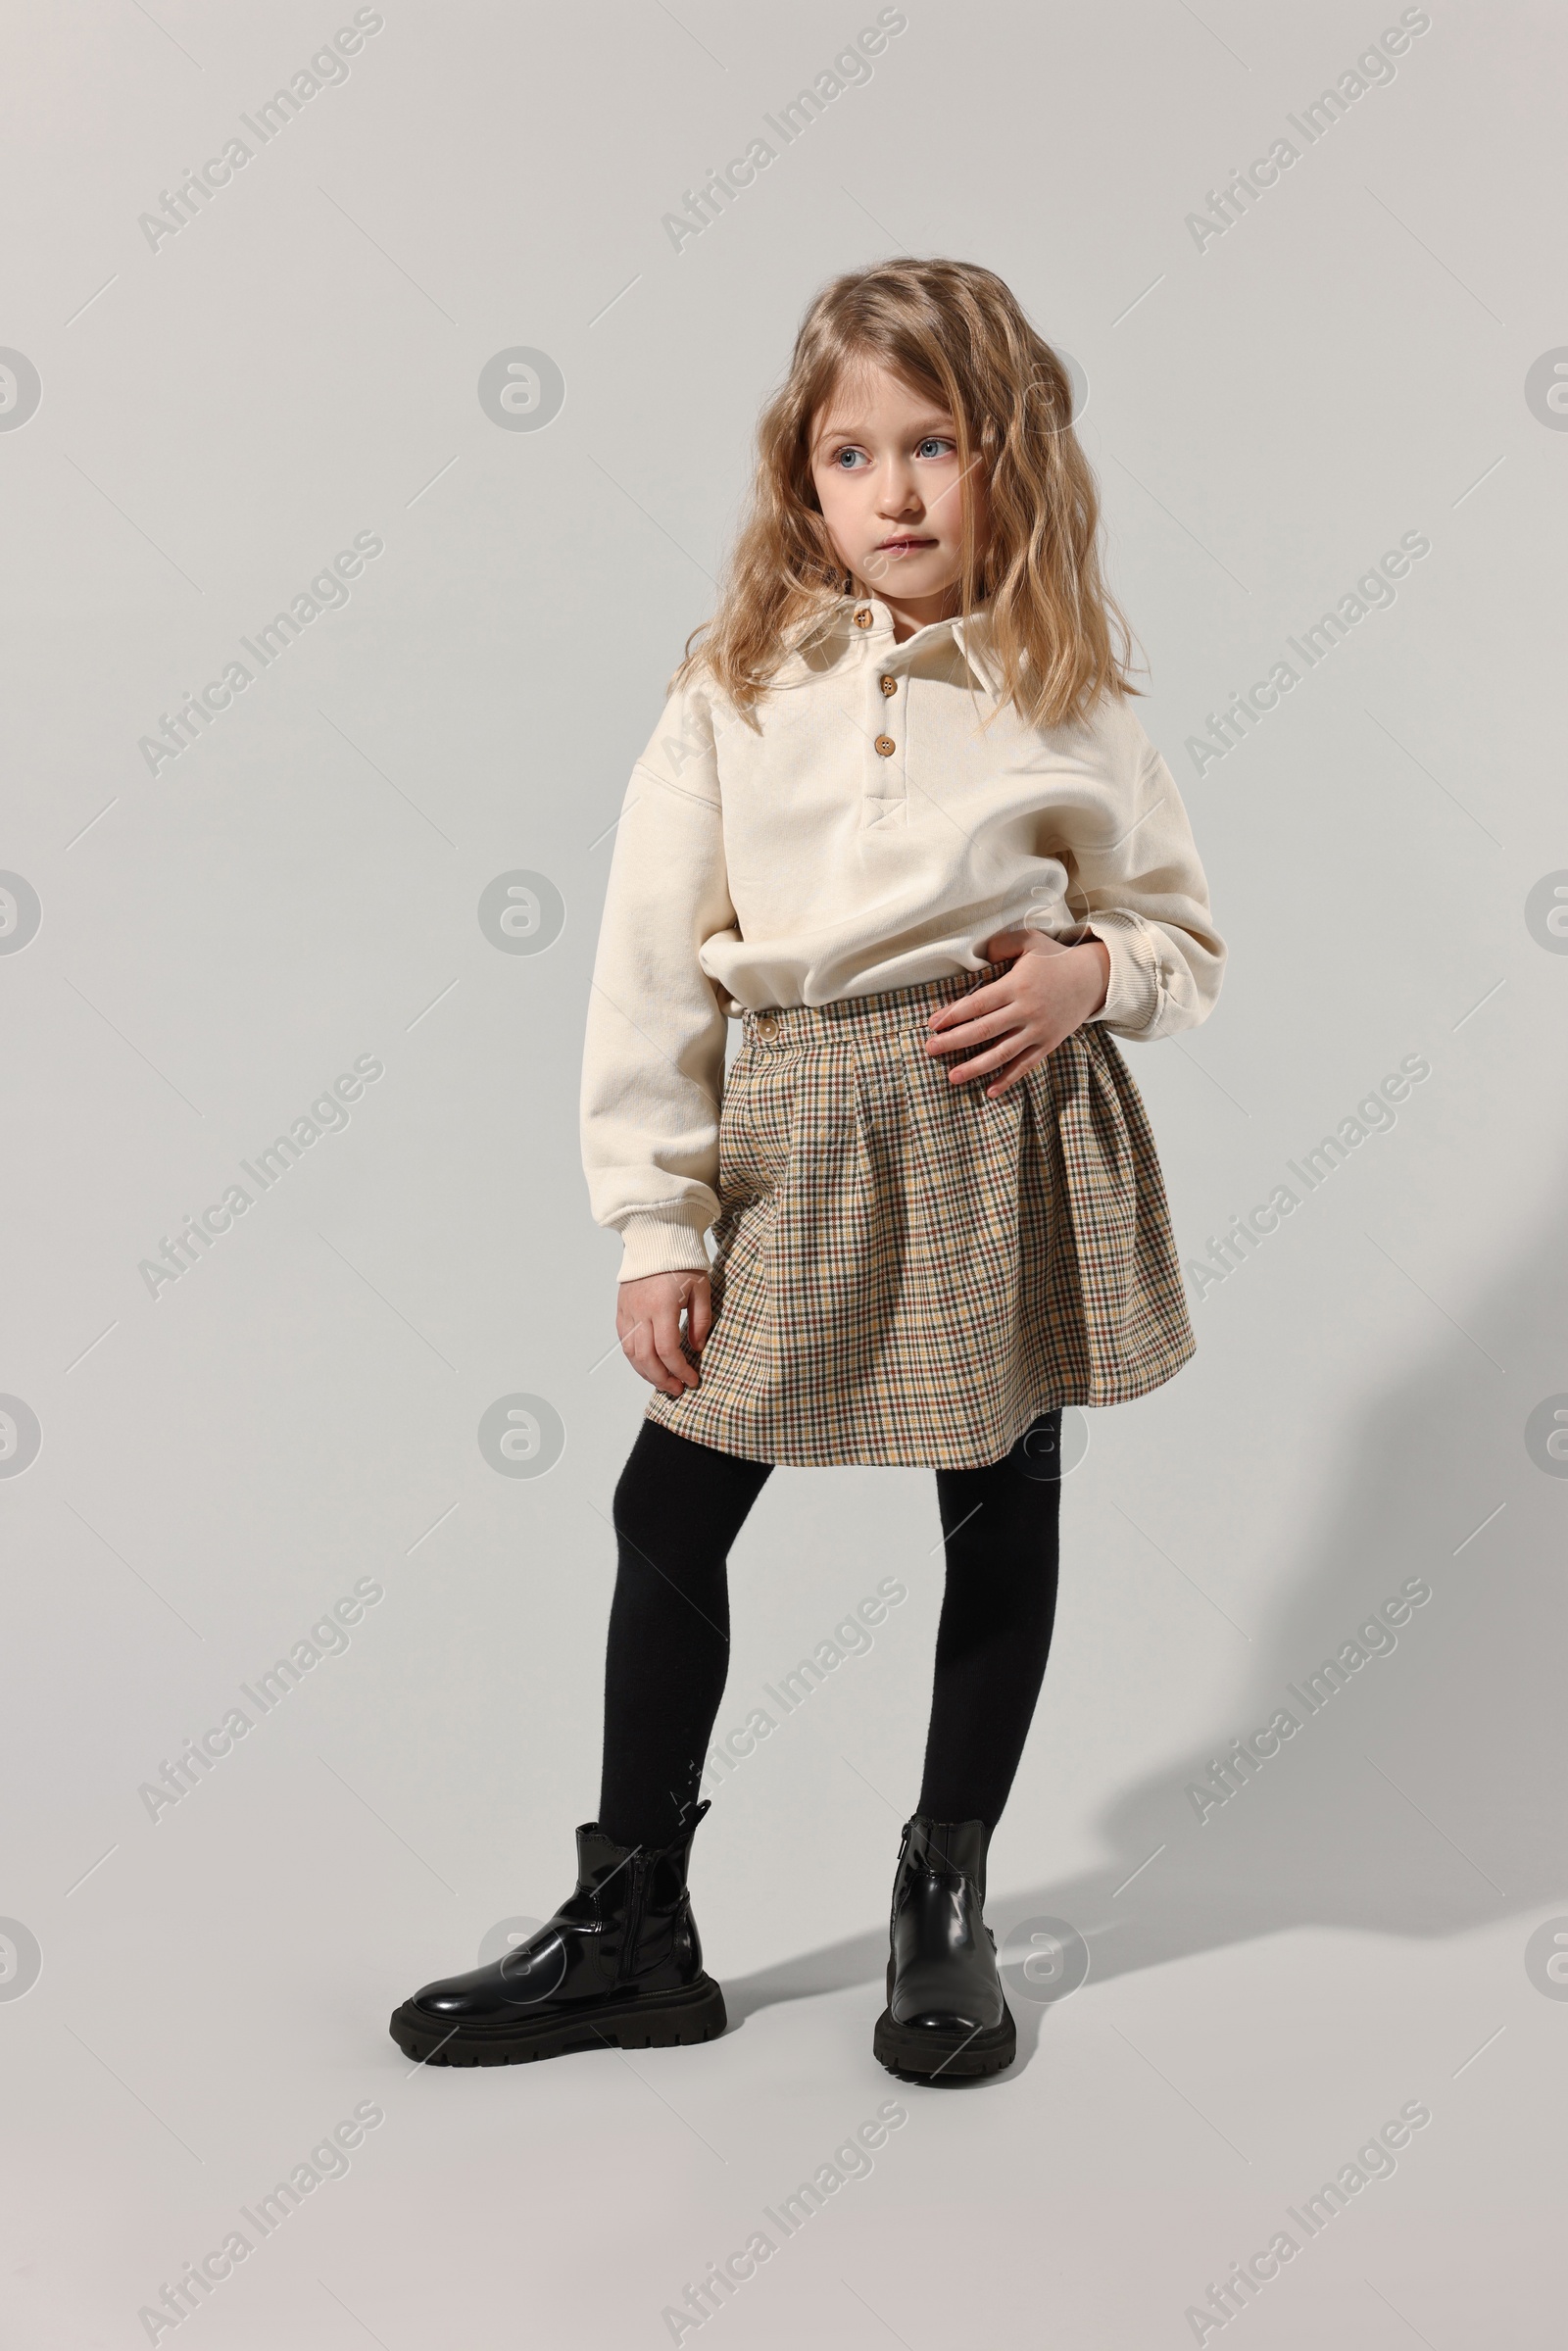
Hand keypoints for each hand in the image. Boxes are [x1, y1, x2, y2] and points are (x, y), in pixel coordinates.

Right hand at [617, 1268, 712, 1396]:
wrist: (656, 1239)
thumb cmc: (682, 1262)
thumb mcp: (702, 1289)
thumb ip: (700, 1321)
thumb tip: (696, 1348)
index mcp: (662, 1307)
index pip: (668, 1350)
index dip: (680, 1370)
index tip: (692, 1380)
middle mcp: (641, 1312)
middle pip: (646, 1358)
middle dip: (662, 1379)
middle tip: (677, 1389)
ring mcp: (628, 1311)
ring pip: (631, 1353)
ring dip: (646, 1373)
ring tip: (662, 1382)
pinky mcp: (621, 1309)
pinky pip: (624, 1341)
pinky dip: (634, 1358)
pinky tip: (646, 1365)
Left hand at [924, 928, 1110, 1097]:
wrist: (1094, 977)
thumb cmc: (1055, 958)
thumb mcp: (1029, 941)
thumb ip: (1000, 945)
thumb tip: (977, 957)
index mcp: (1017, 986)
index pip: (977, 1003)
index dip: (953, 1015)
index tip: (932, 1024)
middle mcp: (1026, 1011)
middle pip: (983, 1030)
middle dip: (954, 1041)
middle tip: (930, 1049)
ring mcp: (1038, 1030)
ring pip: (1002, 1053)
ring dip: (975, 1067)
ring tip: (952, 1077)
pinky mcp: (1048, 1044)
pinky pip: (1025, 1065)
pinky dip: (1008, 1079)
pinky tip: (990, 1091)